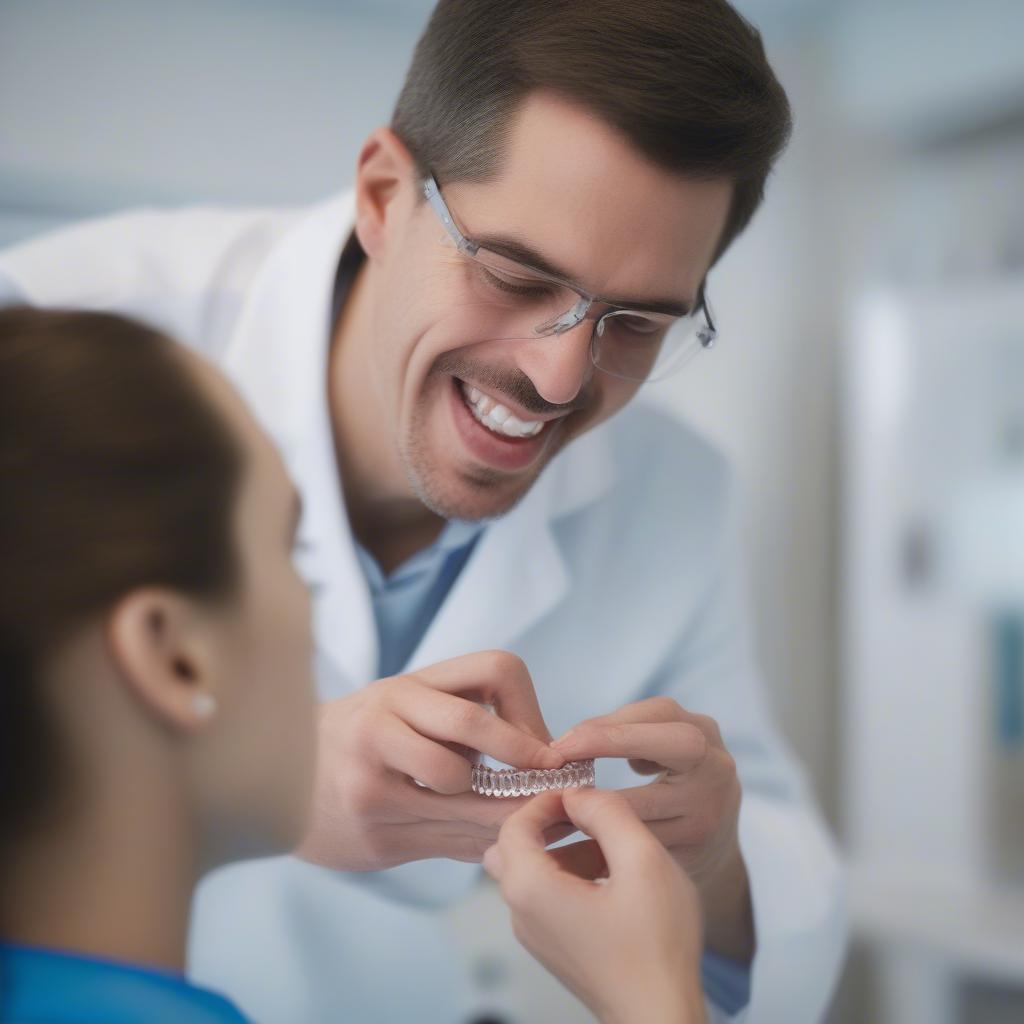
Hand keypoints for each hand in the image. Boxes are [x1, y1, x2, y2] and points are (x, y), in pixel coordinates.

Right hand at [296, 651, 564, 870]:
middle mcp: (384, 716)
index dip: (530, 711)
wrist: (283, 785)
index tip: (546, 750)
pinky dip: (479, 841)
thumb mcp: (408, 712)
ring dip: (498, 809)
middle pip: (474, 723)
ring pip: (463, 789)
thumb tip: (550, 763)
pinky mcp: (370, 827)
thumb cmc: (366, 743)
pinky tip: (483, 839)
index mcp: (408, 684)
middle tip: (549, 785)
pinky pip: (448, 839)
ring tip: (505, 816)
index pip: (494, 669)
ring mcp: (370, 773)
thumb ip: (465, 724)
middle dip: (524, 760)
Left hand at [484, 788, 705, 1023]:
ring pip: (529, 871)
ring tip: (607, 842)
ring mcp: (535, 934)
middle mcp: (521, 913)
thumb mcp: (642, 860)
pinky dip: (567, 873)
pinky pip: (545, 896)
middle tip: (585, 810)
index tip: (581, 791)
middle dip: (545, 821)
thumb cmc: (656, 946)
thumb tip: (579, 794)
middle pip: (513, 847)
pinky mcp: (554, 947)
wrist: (661, 1018)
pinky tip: (610, 876)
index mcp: (531, 888)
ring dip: (559, 847)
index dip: (545, 799)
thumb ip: (607, 813)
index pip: (514, 823)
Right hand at [551, 697, 752, 960]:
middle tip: (561, 749)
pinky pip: (660, 710)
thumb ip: (595, 843)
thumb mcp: (637, 863)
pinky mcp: (705, 727)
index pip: (650, 806)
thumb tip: (531, 833)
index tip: (560, 798)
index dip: (600, 800)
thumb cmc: (663, 859)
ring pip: (664, 716)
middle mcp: (719, 782)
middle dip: (613, 739)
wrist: (712, 847)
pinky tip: (599, 734)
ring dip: (609, 724)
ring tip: (571, 741)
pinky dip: (624, 718)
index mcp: (705, 823)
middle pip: (679, 745)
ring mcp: (718, 748)